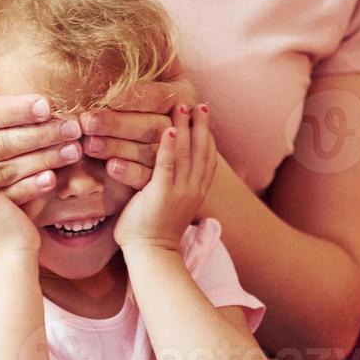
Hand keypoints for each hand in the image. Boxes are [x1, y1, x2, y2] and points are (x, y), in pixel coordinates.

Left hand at [80, 66, 197, 189]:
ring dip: (117, 147)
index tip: (108, 96)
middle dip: (117, 123)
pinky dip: (128, 172)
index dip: (134, 96)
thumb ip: (141, 58)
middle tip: (87, 121)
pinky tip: (108, 168)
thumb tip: (136, 27)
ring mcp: (178, 153)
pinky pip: (147, 176)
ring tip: (89, 144)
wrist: (145, 149)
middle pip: (151, 124)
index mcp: (182, 94)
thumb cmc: (135, 104)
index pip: (158, 95)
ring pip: (147, 150)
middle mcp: (184, 123)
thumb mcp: (140, 80)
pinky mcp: (165, 181)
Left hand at [114, 104, 215, 253]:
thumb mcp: (171, 206)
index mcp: (197, 193)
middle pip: (202, 151)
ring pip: (187, 153)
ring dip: (186, 127)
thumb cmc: (153, 233)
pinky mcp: (161, 194)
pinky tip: (170, 128)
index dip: (208, 136)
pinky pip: (167, 165)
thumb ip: (172, 187)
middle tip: (199, 103)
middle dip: (201, 125)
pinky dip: (170, 146)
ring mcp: (179, 191)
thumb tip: (167, 174)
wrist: (151, 255)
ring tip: (182, 106)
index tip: (205, 116)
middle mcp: (193, 190)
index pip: (208, 160)